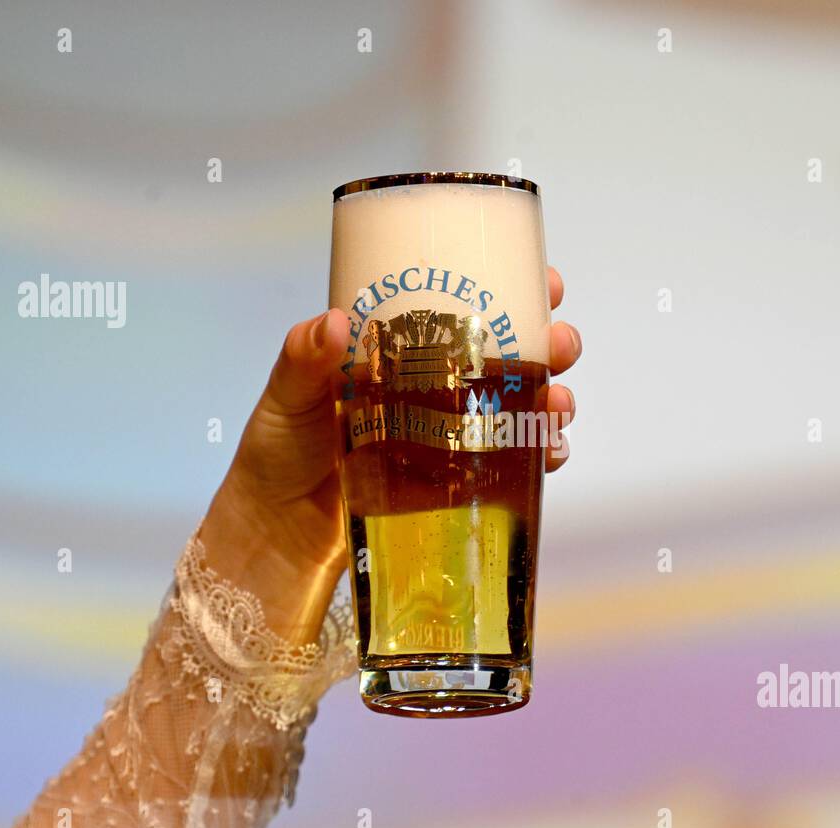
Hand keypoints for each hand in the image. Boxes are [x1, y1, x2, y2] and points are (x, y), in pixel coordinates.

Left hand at [198, 267, 580, 640]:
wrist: (279, 533)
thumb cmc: (278, 453)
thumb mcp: (286, 397)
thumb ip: (304, 360)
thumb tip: (336, 322)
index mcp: (399, 348)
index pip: (463, 305)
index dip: (511, 288)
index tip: (544, 281)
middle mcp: (433, 384)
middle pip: (508, 352)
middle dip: (550, 343)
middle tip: (562, 343)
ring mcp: (450, 432)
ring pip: (519, 404)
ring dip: (553, 398)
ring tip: (559, 404)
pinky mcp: (456, 481)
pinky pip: (510, 461)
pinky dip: (540, 453)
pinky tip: (551, 451)